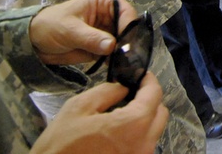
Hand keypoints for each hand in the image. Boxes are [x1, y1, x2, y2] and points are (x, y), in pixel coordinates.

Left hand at [29, 0, 136, 65]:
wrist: (35, 42)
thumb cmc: (50, 25)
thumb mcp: (70, 30)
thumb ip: (91, 38)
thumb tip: (113, 46)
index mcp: (105, 2)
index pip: (126, 12)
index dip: (130, 28)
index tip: (129, 46)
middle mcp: (111, 15)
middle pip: (129, 28)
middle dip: (130, 44)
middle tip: (130, 60)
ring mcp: (108, 32)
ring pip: (125, 43)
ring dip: (125, 55)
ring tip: (126, 67)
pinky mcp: (104, 47)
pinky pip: (116, 54)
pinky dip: (118, 62)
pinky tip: (119, 70)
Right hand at [30, 72, 168, 153]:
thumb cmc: (61, 145)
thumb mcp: (79, 107)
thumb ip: (108, 91)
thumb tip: (125, 87)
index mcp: (133, 126)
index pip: (155, 95)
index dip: (148, 81)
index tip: (140, 75)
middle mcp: (144, 145)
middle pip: (160, 114)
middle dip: (149, 100)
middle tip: (130, 93)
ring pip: (153, 131)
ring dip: (143, 118)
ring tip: (120, 112)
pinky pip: (143, 145)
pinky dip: (136, 134)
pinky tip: (116, 132)